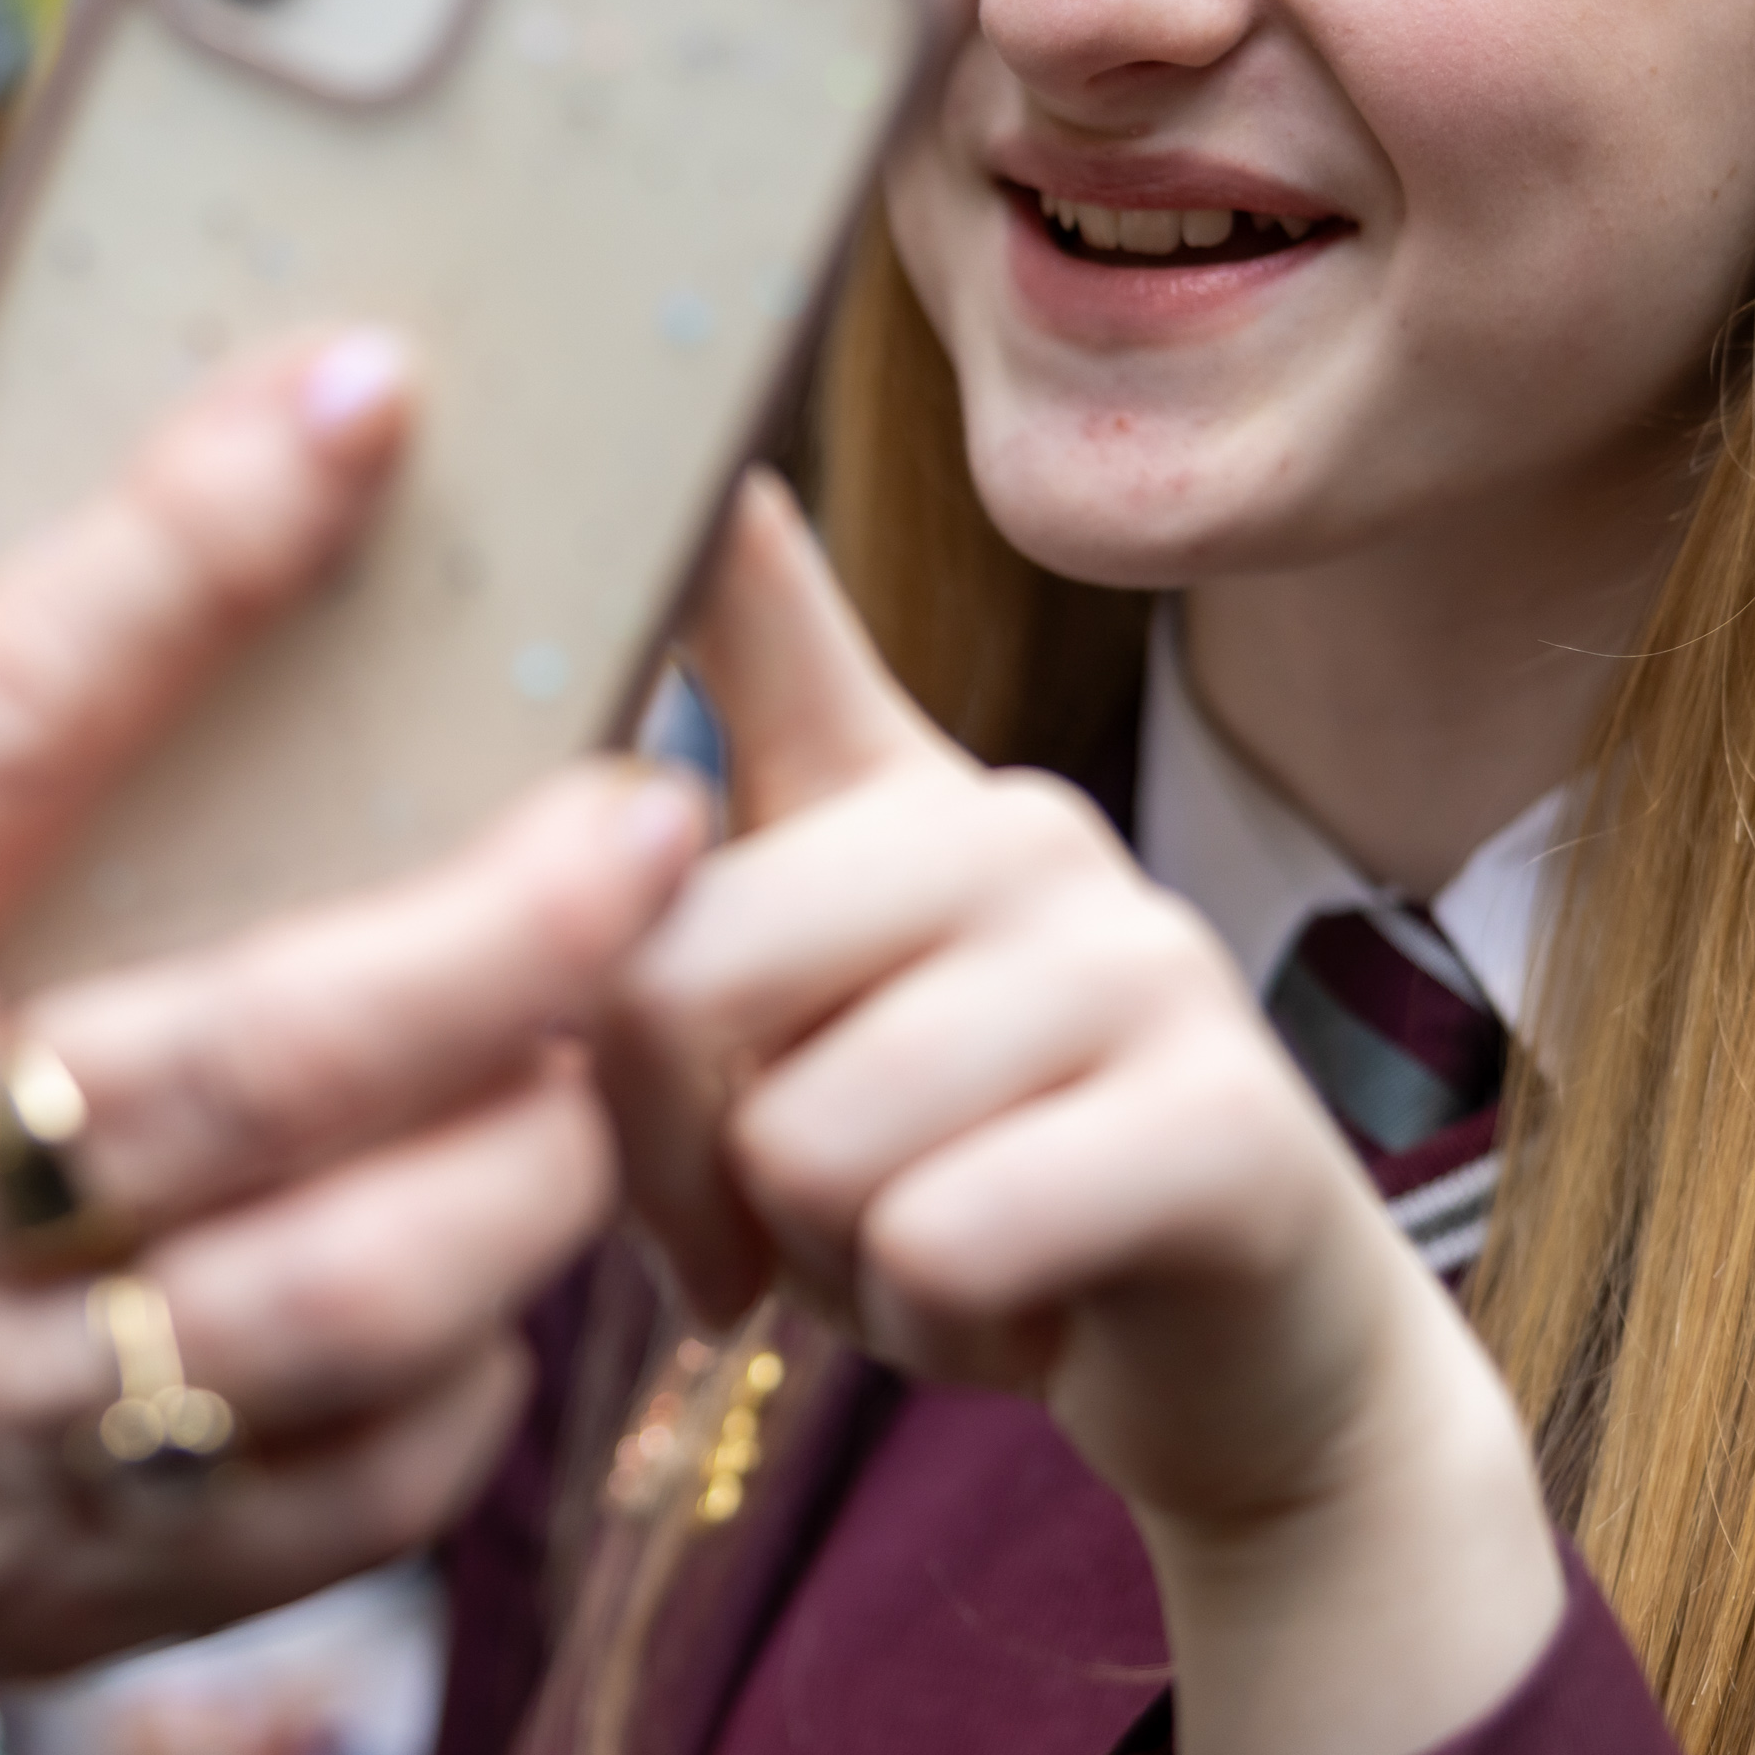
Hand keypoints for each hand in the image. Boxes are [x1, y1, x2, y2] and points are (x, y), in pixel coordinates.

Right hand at [0, 322, 706, 1754]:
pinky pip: (330, 1509)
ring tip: (593, 1048)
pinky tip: (479, 1275)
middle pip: (261, 1055)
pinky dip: (459, 1392)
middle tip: (653, 813)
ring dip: (525, 1170)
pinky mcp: (31, 1591)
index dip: (195, 542)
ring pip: (342, 1307)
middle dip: (513, 927)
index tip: (363, 396)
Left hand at [598, 475, 1561, 1754]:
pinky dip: (938, 1328)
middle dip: (671, 1171)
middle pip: (672, 975)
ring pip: (802, 1142)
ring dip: (825, 1269)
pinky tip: (1021, 1311)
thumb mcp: (780, 1058)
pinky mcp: (1225, 1116)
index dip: (689, 516)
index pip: (757, 601)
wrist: (1234, 1362)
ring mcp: (1135, 951)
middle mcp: (1009, 822)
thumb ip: (660, 950)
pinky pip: (937, 1239)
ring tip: (926, 1252)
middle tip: (764, 1233)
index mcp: (876, 791)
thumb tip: (520, 892)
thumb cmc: (949, 1195)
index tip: (639, 392)